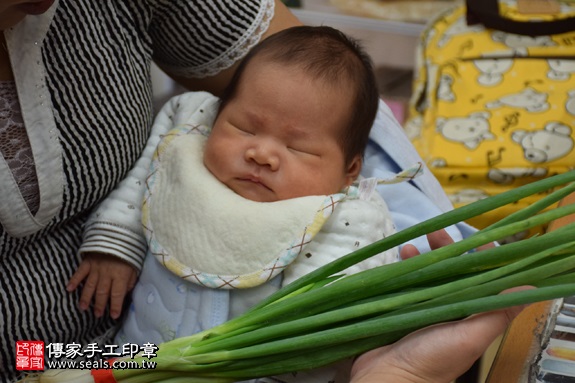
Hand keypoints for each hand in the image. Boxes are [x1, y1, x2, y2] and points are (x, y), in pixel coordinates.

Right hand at [67, 253, 136, 318]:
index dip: (115, 306)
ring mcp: (96, 268)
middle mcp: (107, 274)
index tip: (113, 316)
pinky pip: (80, 272)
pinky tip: (69, 289)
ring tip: (83, 307)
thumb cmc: (129, 252)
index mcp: (120, 276)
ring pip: (90, 286)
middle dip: (99, 305)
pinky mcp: (88, 261)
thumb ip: (130, 281)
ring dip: (86, 297)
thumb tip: (124, 293)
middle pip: (102, 293)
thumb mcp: (135, 267)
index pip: (117, 295)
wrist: (118, 234)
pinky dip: (74, 280)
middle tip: (97, 315)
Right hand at [352, 230, 515, 382]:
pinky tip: (398, 259)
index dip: (482, 258)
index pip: (483, 279)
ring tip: (410, 245)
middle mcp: (449, 310)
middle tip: (435, 232)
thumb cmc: (432, 362)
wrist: (388, 378)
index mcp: (470, 316)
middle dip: (446, 250)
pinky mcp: (400, 310)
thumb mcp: (470, 337)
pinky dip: (401, 270)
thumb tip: (530, 288)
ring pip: (427, 275)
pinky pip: (404, 284)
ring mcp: (423, 309)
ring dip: (421, 258)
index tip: (476, 239)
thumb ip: (496, 312)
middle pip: (452, 272)